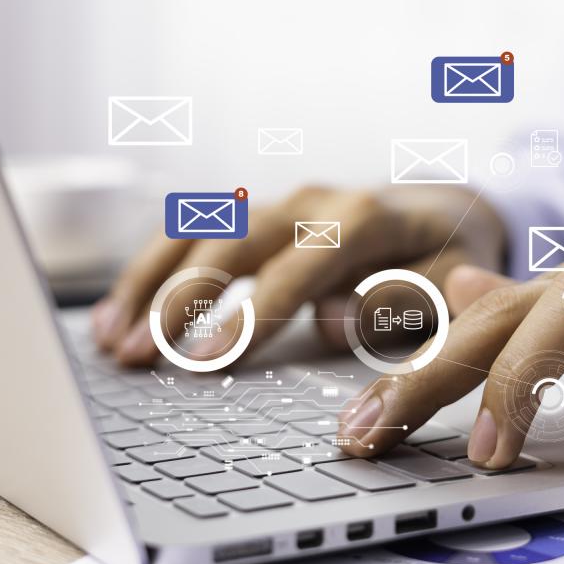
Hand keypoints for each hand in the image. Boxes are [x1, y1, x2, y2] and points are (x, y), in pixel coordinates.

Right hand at [91, 185, 504, 364]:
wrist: (445, 209)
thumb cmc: (450, 254)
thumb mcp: (453, 280)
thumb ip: (401, 300)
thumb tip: (328, 321)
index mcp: (364, 218)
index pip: (294, 269)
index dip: (248, 316)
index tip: (204, 362)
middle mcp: (313, 201)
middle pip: (232, 242)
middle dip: (178, 299)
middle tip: (136, 355)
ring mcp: (280, 203)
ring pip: (199, 232)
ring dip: (151, 283)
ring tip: (111, 339)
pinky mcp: (258, 216)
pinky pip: (194, 235)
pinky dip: (153, 271)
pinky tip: (119, 311)